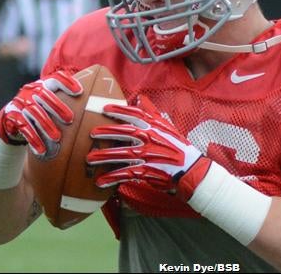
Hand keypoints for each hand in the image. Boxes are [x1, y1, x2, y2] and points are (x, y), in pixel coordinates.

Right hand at [0, 70, 82, 158]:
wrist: (12, 119)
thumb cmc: (41, 110)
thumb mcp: (52, 102)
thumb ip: (68, 101)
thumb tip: (99, 105)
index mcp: (44, 84)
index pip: (56, 78)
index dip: (67, 83)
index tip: (80, 91)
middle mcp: (31, 90)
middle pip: (44, 95)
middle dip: (57, 107)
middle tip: (70, 119)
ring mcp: (21, 102)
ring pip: (34, 112)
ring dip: (46, 125)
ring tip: (57, 138)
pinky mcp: (13, 116)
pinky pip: (23, 127)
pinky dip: (33, 139)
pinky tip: (41, 149)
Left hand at [86, 95, 211, 197]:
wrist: (191, 168)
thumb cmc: (178, 146)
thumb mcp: (167, 126)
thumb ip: (152, 113)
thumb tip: (141, 98)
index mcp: (155, 126)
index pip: (135, 114)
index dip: (119, 110)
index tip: (104, 109)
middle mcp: (151, 139)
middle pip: (125, 133)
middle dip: (107, 132)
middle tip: (92, 133)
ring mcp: (148, 155)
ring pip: (122, 154)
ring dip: (104, 156)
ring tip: (89, 158)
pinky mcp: (147, 171)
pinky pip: (126, 174)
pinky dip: (112, 177)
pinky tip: (100, 181)